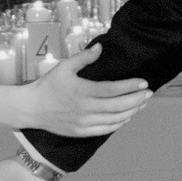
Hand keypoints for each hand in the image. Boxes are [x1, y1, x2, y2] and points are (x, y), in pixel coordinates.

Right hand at [27, 47, 149, 139]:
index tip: (144, 83)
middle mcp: (85, 109)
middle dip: (137, 100)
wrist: (32, 109)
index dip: (130, 87)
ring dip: (131, 111)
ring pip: (115, 119)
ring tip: (141, 104)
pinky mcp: (81, 132)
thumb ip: (83, 58)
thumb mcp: (64, 67)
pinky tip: (127, 117)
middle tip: (149, 94)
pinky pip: (106, 130)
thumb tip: (100, 48)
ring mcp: (84, 123)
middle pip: (118, 106)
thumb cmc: (48, 86)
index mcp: (82, 91)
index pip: (113, 90)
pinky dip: (119, 123)